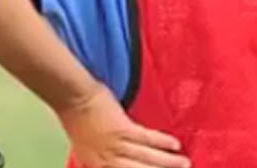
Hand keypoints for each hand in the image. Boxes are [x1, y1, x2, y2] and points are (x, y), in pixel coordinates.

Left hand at [59, 84, 188, 167]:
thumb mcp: (85, 144)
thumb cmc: (75, 115)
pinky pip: (147, 139)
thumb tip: (118, 160)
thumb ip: (101, 155)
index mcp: (95, 165)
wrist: (71, 96)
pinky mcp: (123, 128)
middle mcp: (107, 159)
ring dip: (168, 162)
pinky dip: (162, 143)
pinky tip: (175, 144)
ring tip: (185, 164)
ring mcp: (115, 145)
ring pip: (147, 158)